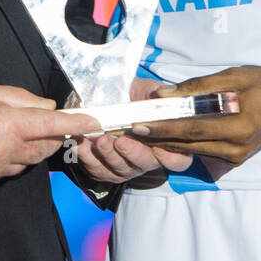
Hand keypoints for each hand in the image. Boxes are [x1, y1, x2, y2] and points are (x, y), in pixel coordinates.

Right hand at [0, 82, 99, 191]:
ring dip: (28, 149)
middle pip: (44, 147)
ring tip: (6, 133)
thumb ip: (20, 98)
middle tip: (41, 123)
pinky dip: (7, 161)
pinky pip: (6, 173)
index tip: (92, 121)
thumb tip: (46, 107)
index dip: (76, 123)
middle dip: (50, 136)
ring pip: (27, 162)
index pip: (52, 125)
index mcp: (4, 122)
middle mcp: (1, 150)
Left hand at [67, 77, 192, 184]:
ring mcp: (125, 166)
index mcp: (166, 143)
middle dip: (132, 153)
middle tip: (121, 140)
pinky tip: (82, 144)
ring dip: (108, 155)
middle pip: (144, 164)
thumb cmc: (136, 96)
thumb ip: (161, 96)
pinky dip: (87, 157)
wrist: (111, 97)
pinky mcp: (103, 168)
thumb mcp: (151, 91)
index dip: (170, 157)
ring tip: (99, 140)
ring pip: (119, 169)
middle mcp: (147, 159)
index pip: (178, 159)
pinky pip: (96, 169)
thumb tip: (165, 97)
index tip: (159, 148)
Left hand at [135, 64, 260, 165]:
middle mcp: (236, 149)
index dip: (162, 127)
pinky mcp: (234, 159)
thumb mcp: (234, 76)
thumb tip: (165, 94)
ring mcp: (236, 158)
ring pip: (192, 150)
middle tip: (128, 129)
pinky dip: (182, 142)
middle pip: (187, 144)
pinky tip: (164, 133)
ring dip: (166, 141)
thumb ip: (198, 87)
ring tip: (140, 131)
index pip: (191, 129)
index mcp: (239, 128)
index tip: (138, 123)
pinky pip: (203, 150)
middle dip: (156, 137)